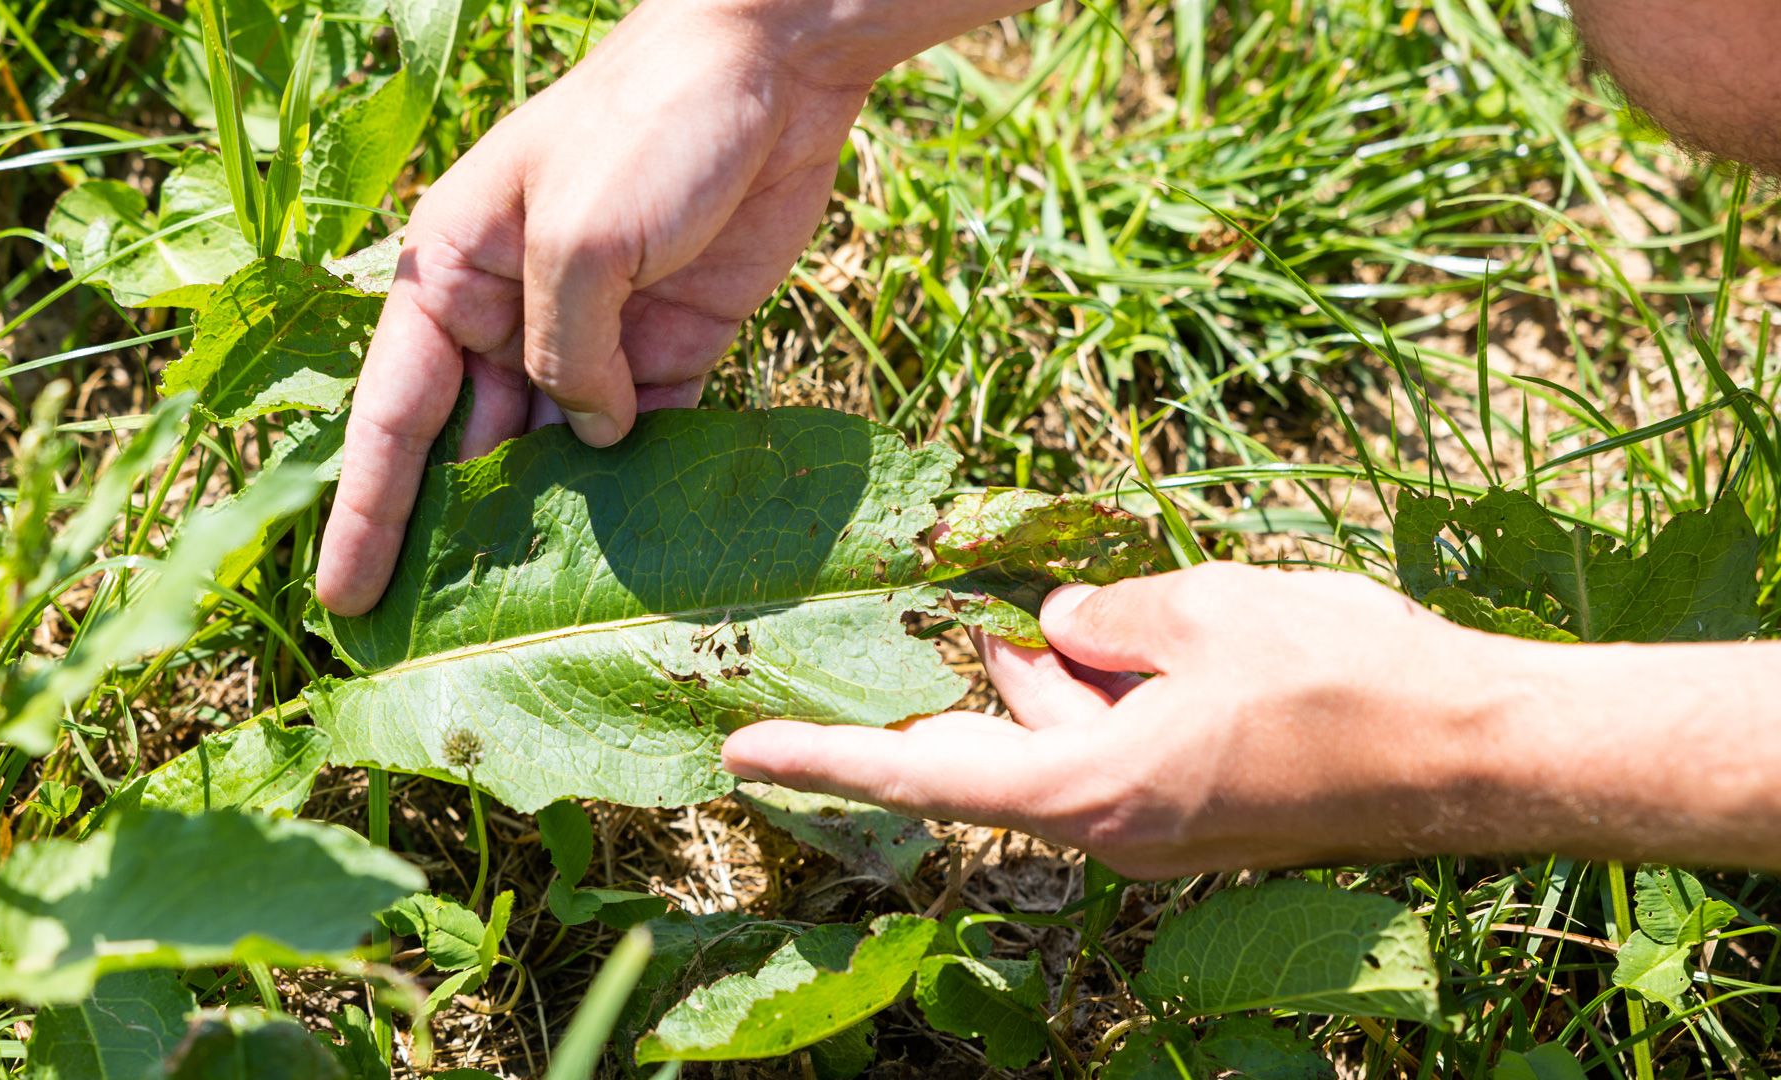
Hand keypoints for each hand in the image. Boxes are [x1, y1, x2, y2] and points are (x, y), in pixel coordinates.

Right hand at [316, 0, 876, 614]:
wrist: (771, 70)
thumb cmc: (647, 125)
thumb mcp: (580, 238)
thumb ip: (567, 352)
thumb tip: (590, 438)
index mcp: (453, 273)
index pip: (393, 414)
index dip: (367, 511)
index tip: (342, 599)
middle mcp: (510, 312)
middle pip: (469, 447)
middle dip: (454, 538)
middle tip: (435, 642)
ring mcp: (594, 334)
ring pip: (555, 452)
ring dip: (548, 526)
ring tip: (529, 620)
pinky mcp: (673, 344)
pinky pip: (640, 434)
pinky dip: (634, 486)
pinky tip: (629, 555)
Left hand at [723, 563, 1520, 877]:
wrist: (1475, 751)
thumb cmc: (1341, 677)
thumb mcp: (1203, 610)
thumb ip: (1103, 622)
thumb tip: (1055, 634)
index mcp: (1092, 789)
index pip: (925, 772)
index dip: (826, 756)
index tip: (738, 752)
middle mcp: (1112, 828)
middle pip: (995, 752)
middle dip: (968, 686)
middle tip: (933, 627)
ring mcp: (1160, 828)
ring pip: (1061, 744)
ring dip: (1048, 680)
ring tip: (1051, 614)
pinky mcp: (1201, 812)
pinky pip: (1115, 751)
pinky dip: (1102, 695)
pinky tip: (1118, 637)